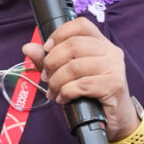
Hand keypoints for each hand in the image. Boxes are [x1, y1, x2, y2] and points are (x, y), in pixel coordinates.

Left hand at [22, 18, 138, 140]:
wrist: (115, 119)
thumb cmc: (92, 94)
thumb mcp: (69, 74)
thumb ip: (49, 60)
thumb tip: (28, 48)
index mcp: (101, 43)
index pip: (81, 25)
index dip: (59, 34)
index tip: (46, 50)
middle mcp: (111, 51)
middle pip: (73, 45)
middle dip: (52, 62)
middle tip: (46, 77)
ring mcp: (115, 68)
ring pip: (75, 67)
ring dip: (57, 81)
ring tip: (53, 92)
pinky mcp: (114, 85)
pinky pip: (81, 85)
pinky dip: (66, 92)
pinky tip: (64, 99)